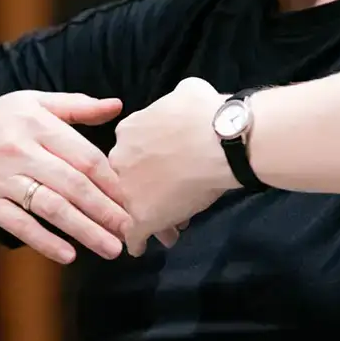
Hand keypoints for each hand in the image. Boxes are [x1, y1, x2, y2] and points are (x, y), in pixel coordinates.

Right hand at [0, 90, 130, 262]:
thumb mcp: (32, 103)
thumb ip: (76, 106)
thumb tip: (117, 106)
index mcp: (37, 124)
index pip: (84, 156)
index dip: (112, 181)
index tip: (133, 199)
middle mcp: (21, 150)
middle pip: (73, 185)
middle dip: (106, 210)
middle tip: (131, 230)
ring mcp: (1, 179)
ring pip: (51, 207)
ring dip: (85, 230)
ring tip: (111, 248)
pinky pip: (19, 224)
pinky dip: (44, 241)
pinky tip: (68, 255)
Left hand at [109, 79, 233, 257]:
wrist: (219, 142)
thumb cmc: (206, 112)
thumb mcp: (186, 91)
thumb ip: (174, 101)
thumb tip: (183, 99)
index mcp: (127, 132)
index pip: (129, 153)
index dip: (145, 165)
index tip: (159, 173)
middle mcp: (120, 161)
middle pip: (126, 183)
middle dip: (144, 194)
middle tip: (164, 202)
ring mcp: (129, 192)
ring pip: (131, 211)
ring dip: (147, 220)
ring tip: (166, 232)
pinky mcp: (142, 218)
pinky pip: (133, 237)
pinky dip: (137, 243)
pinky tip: (139, 249)